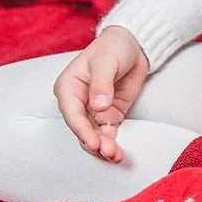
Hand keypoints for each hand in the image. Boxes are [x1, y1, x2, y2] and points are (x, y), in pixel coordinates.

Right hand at [53, 26, 150, 164]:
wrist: (134, 44)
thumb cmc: (113, 47)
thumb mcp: (106, 61)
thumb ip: (102, 84)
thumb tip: (98, 106)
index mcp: (68, 88)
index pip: (72, 114)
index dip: (82, 130)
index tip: (94, 143)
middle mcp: (77, 103)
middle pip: (82, 129)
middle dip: (94, 143)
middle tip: (109, 152)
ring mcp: (93, 111)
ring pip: (93, 136)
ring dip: (103, 148)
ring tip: (116, 156)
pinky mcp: (109, 116)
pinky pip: (107, 135)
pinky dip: (112, 145)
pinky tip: (118, 155)